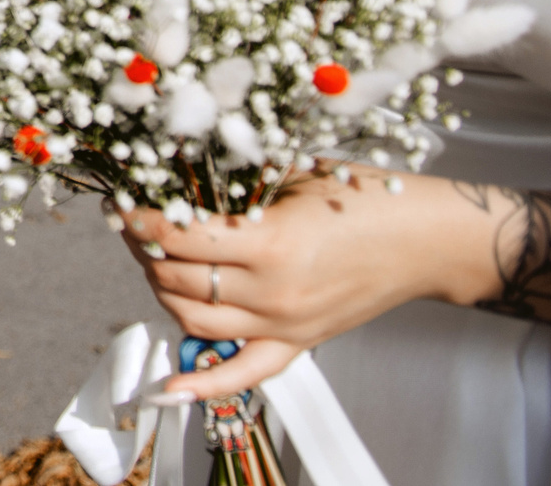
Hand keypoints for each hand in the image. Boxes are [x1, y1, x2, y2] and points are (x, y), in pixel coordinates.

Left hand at [118, 169, 503, 400]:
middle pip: (176, 281)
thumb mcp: (294, 171)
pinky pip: (242, 374)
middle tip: (133, 225)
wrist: (427, 239)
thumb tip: (172, 163)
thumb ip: (236, 175)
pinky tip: (170, 387)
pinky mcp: (299, 344)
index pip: (177, 238)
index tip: (123, 201)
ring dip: (161, 291)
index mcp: (272, 244)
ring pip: (194, 322)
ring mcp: (285, 325)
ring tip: (153, 261)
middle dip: (143, 251)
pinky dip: (203, 384)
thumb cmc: (367, 196)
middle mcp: (274, 294)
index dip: (140, 219)